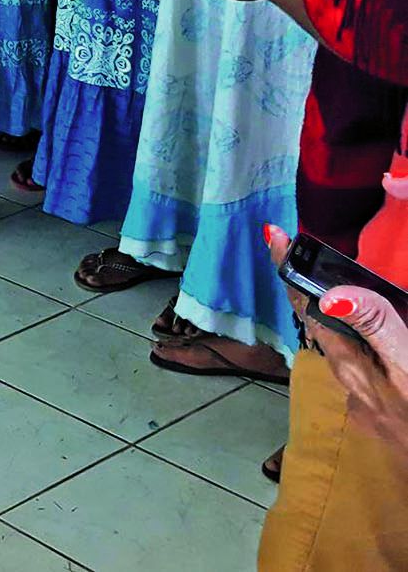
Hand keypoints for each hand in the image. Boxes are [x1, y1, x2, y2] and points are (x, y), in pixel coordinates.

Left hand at [267, 226, 407, 458]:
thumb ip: (376, 330)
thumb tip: (327, 296)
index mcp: (351, 367)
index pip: (309, 308)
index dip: (290, 270)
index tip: (272, 235)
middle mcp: (350, 385)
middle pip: (320, 327)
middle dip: (309, 291)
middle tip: (303, 254)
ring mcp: (366, 405)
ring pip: (340, 350)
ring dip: (335, 318)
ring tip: (336, 290)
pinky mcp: (384, 419)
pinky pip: (362, 370)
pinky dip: (359, 345)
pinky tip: (371, 342)